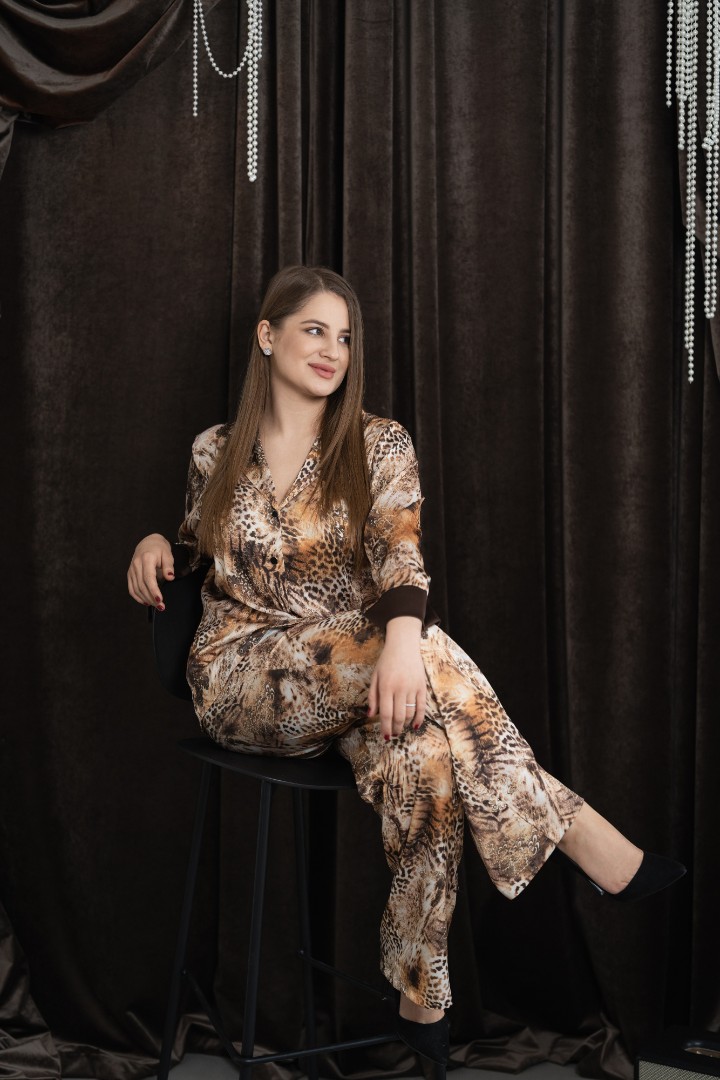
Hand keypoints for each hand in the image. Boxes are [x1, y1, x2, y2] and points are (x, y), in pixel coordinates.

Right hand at [127, 533, 174, 609]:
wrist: (148, 543)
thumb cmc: (160, 549)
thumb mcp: (168, 554)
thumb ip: (169, 566)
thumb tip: (170, 577)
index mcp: (146, 558)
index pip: (149, 578)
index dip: (153, 590)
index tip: (160, 600)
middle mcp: (136, 564)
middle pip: (142, 585)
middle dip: (151, 598)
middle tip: (161, 607)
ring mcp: (131, 570)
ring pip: (136, 589)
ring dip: (146, 599)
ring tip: (156, 606)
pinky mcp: (129, 574)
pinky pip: (131, 588)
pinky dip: (137, 597)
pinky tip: (146, 602)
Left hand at [368, 617, 425, 739]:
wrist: (404, 645)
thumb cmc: (386, 661)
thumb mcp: (375, 676)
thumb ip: (372, 697)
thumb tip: (370, 715)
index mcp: (386, 686)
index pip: (385, 713)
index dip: (385, 727)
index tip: (385, 736)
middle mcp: (399, 688)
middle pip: (399, 716)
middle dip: (395, 729)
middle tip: (393, 735)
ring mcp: (412, 688)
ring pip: (410, 713)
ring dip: (406, 724)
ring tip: (401, 728)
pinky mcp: (422, 687)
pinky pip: (422, 707)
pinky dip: (419, 718)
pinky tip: (416, 726)